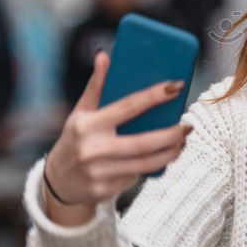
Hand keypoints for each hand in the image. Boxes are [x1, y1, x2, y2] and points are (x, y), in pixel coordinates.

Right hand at [44, 50, 192, 208]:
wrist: (58, 181)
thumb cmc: (76, 138)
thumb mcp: (81, 112)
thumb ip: (96, 86)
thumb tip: (104, 55)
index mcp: (87, 125)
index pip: (127, 106)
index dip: (154, 95)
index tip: (176, 86)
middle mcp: (92, 149)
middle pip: (143, 143)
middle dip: (171, 134)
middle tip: (187, 125)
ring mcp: (98, 173)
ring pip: (145, 164)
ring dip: (170, 153)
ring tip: (182, 141)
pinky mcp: (105, 190)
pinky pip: (137, 176)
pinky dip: (153, 166)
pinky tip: (163, 156)